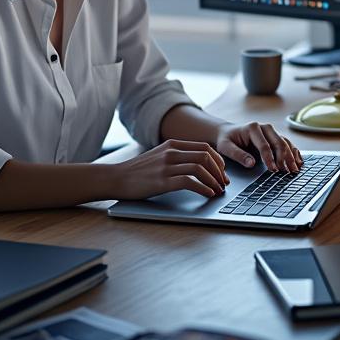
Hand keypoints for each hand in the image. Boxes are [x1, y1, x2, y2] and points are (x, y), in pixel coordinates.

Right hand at [111, 139, 229, 198]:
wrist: (116, 177)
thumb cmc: (138, 171)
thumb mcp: (159, 155)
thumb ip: (177, 156)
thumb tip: (199, 164)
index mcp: (172, 144)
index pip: (205, 147)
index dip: (218, 160)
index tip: (222, 172)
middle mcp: (171, 152)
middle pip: (206, 156)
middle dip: (220, 171)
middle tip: (224, 183)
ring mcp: (166, 166)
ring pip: (200, 168)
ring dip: (214, 181)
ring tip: (218, 190)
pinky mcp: (162, 181)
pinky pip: (190, 182)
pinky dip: (203, 188)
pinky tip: (208, 194)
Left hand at [214, 122, 302, 172]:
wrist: (228, 132)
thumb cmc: (226, 139)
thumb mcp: (226, 147)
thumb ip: (238, 155)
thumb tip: (251, 163)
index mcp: (253, 128)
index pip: (264, 145)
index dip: (270, 159)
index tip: (273, 170)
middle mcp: (265, 127)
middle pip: (279, 143)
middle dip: (284, 158)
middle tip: (287, 172)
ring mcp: (271, 131)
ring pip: (285, 143)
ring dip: (291, 156)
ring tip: (295, 169)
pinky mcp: (275, 137)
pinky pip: (287, 144)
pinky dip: (294, 152)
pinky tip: (298, 162)